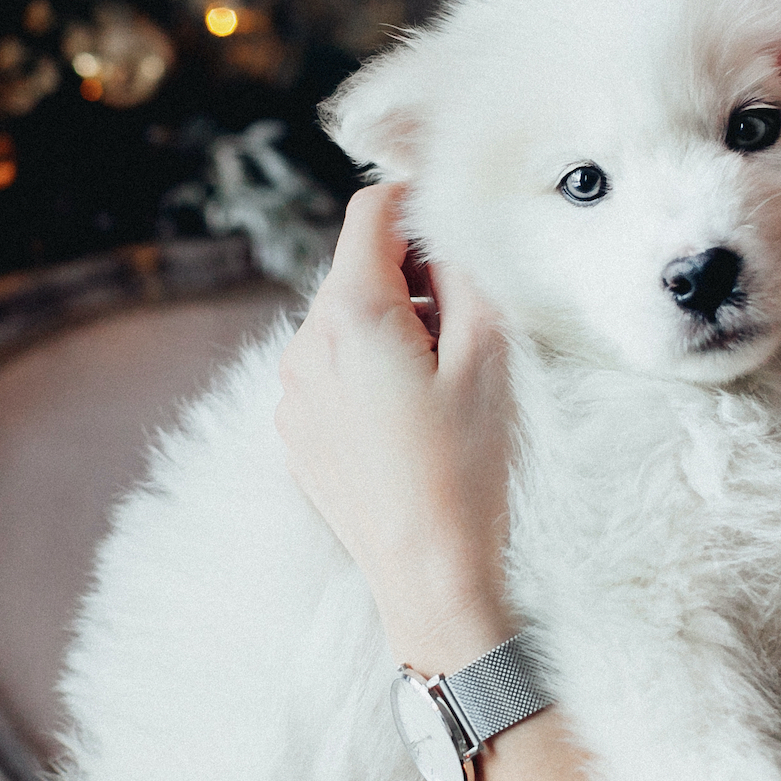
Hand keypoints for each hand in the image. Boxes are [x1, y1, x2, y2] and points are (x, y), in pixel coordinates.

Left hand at [277, 183, 517, 671]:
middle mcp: (305, 345)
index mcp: (351, 314)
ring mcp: (293, 392)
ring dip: (389, 326)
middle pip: (355, 269)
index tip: (452, 222)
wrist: (428, 577)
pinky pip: (331, 372)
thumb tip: (446, 236)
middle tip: (463, 320)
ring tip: (439, 380)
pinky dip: (368, 372)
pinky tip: (409, 419)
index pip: (370, 212)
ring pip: (342, 322)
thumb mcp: (488, 355)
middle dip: (409, 276)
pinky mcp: (296, 431)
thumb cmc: (466, 469)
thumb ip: (465, 275)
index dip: (415, 203)